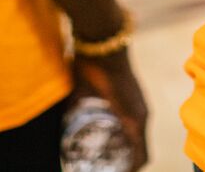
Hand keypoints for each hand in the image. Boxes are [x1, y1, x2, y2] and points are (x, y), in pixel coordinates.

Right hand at [71, 48, 148, 169]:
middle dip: (124, 164)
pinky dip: (133, 164)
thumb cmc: (90, 64)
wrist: (102, 46)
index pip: (134, 140)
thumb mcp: (81, 94)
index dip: (124, 157)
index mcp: (129, 107)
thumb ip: (75, 109)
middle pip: (138, 151)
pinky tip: (125, 170)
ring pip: (141, 153)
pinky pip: (141, 151)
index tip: (109, 165)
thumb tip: (62, 124)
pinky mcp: (138, 118)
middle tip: (111, 170)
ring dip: (128, 166)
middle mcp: (141, 113)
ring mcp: (142, 116)